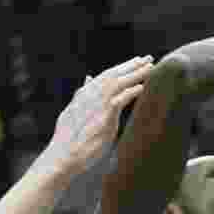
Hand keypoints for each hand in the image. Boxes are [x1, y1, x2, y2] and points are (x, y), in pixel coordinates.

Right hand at [45, 56, 153, 177]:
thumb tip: (88, 78)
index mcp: (85, 94)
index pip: (106, 76)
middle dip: (132, 66)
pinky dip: (130, 92)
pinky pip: (119, 100)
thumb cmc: (68, 137)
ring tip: (150, 67)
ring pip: (118, 84)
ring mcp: (96, 105)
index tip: (136, 61)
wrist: (63, 155)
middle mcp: (90, 96)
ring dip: (135, 74)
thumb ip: (82, 93)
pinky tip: (141, 87)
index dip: (122, 67)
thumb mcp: (72, 110)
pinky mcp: (103, 118)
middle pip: (114, 75)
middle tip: (149, 58)